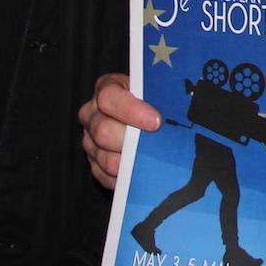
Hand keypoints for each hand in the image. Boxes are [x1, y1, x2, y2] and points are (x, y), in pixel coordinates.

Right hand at [78, 72, 160, 189]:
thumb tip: (175, 111)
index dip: (132, 111)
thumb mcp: (153, 89)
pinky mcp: (94, 162)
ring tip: (150, 160)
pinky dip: (124, 177)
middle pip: (103, 131)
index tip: (155, 122)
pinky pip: (104, 175)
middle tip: (154, 146)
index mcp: (106, 88)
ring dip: (129, 162)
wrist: (143, 111)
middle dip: (131, 141)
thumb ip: (157, 96)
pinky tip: (140, 172)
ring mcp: (90, 139)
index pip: (109, 98)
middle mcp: (92, 114)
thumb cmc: (150, 99)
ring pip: (104, 158)